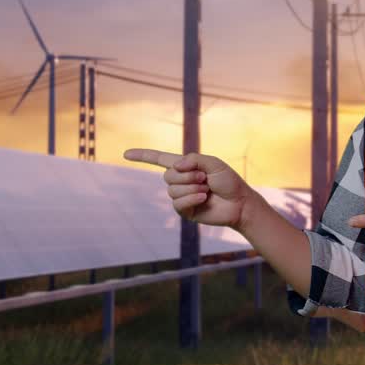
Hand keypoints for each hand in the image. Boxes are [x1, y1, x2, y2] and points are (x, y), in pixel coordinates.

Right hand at [123, 148, 263, 229]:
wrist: (239, 203)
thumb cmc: (228, 181)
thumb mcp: (214, 163)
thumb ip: (194, 159)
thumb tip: (174, 166)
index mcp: (185, 167)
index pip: (159, 159)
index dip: (143, 156)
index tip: (126, 153)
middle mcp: (181, 181)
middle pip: (167, 176)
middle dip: (187, 176)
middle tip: (205, 178)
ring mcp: (182, 196)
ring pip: (172, 190)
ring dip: (192, 188)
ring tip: (207, 189)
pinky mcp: (185, 210)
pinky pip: (177, 203)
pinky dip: (191, 198)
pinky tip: (204, 198)